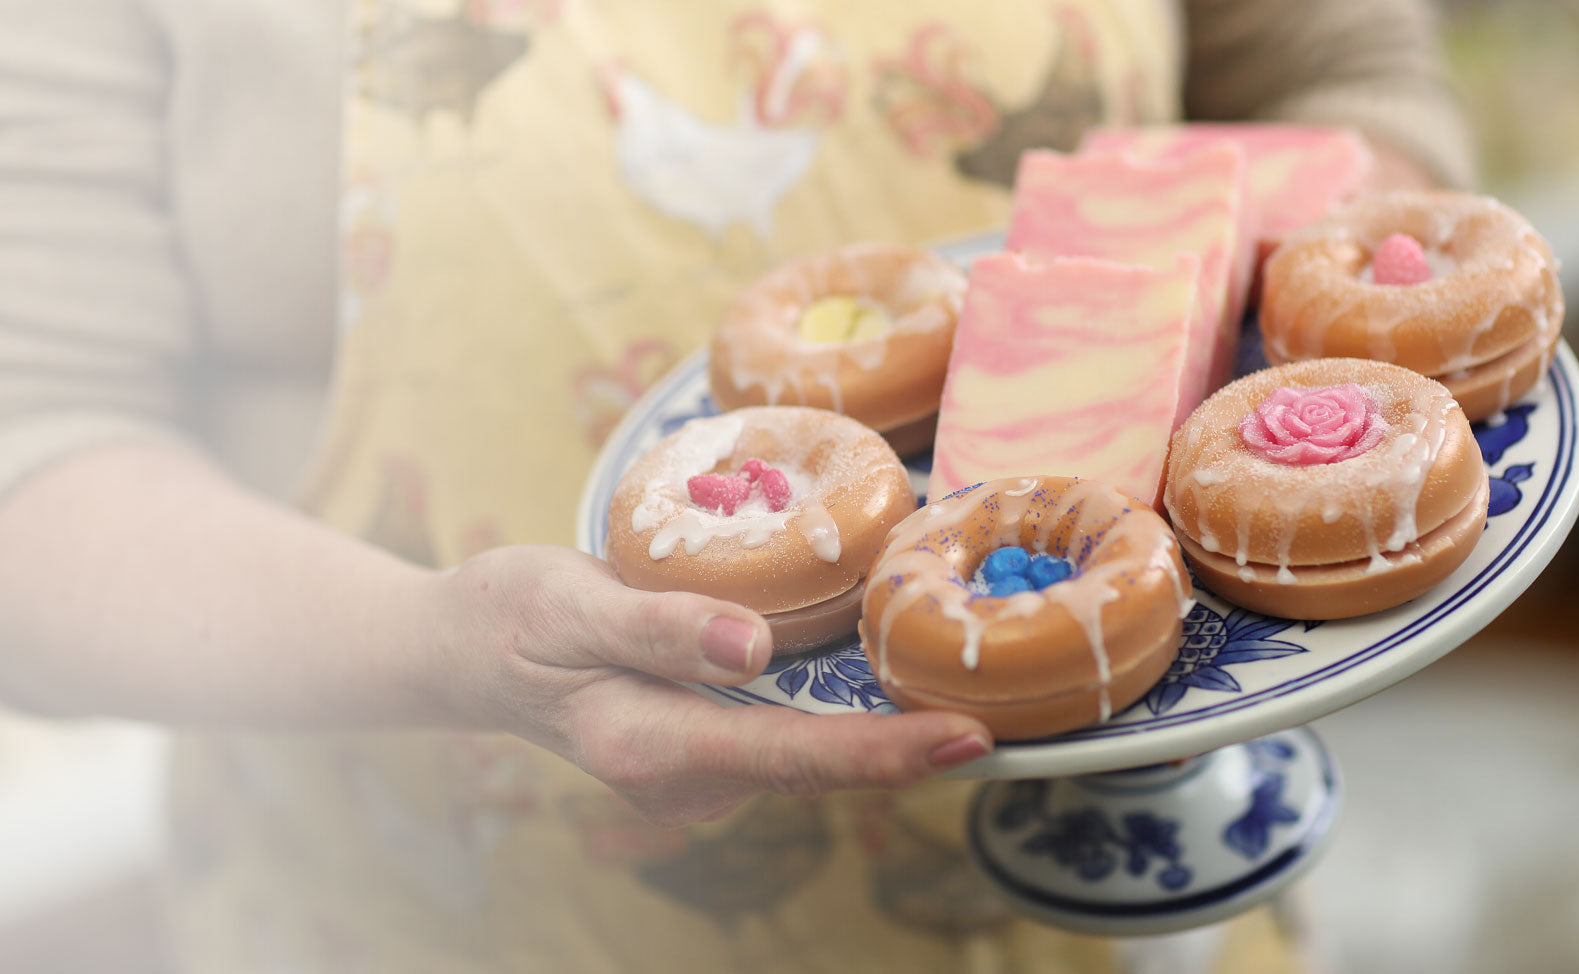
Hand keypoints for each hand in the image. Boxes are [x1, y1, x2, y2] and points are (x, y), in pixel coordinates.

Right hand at [428, 545, 993, 826]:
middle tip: (1010, 712)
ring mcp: (697, 769)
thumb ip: (659, 627)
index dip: (884, 753)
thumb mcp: (568, 605)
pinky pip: (789, 728)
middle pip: (818, 765)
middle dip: (909, 746)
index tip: (967, 740)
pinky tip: (892, 675)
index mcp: (652, 747)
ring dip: (884, 727)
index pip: (790, 756)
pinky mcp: (706, 744)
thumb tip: (752, 647)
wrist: (465, 651)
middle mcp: (686, 777)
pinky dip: (841, 710)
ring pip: (809, 749)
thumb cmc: (509, 618)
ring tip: (969, 688)